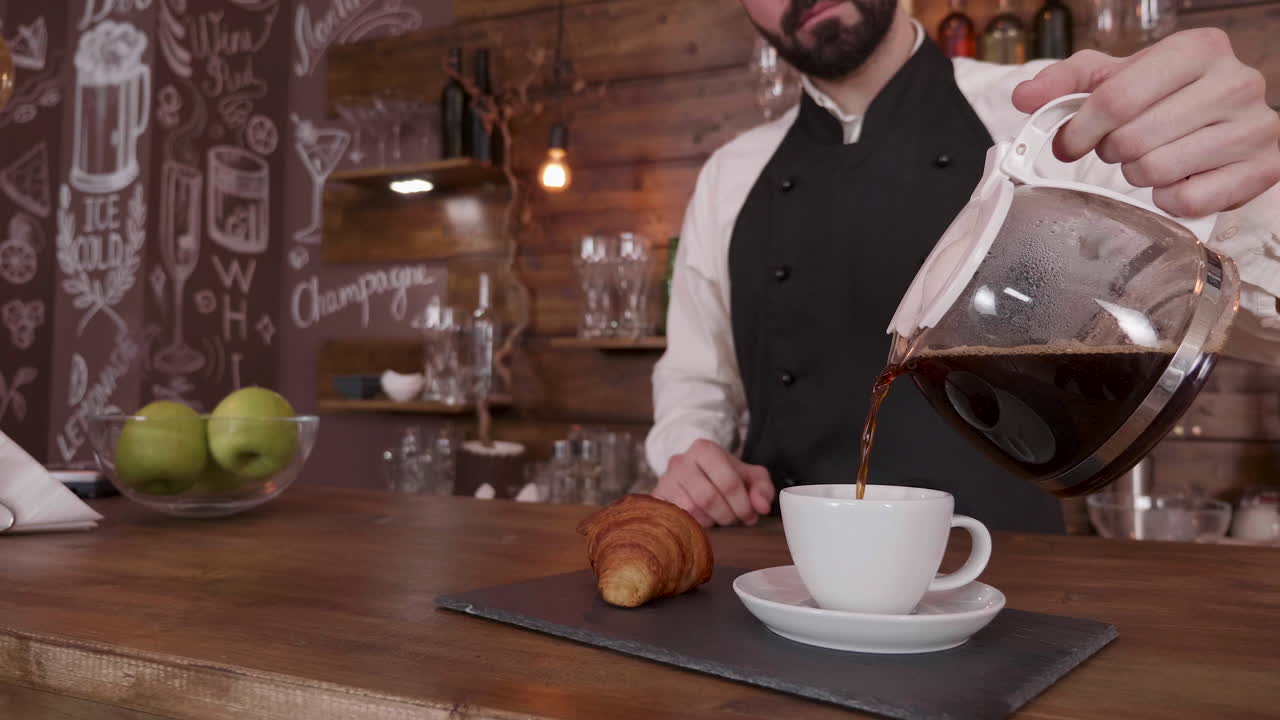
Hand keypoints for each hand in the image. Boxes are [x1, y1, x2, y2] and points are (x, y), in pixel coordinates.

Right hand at [652, 439, 774, 527]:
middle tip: (736, 520)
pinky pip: (676, 518)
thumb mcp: (749, 475)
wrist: (692, 471)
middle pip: (708, 497)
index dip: (743, 504)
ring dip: (711, 521)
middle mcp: (681, 461)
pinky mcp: (656, 497)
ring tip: (720, 519)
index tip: (750, 516)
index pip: (728, 481)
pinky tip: (704, 522)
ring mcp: (665, 479)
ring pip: (690, 510)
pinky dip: (693, 525)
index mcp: (705, 449)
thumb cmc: (723, 475)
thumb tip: (762, 507)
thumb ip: (762, 488)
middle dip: (728, 515)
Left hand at [1011, 28, 1279, 217]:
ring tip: (1152, 159)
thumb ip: (1067, 83)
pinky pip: (1187, 201)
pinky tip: (1177, 179)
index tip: (1069, 144)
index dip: (1080, 129)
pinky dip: (1169, 199)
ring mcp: (1255, 127)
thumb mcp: (1119, 77)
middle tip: (1122, 148)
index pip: (1116, 98)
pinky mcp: (1264, 169)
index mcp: (1197, 49)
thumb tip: (1024, 97)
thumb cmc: (1170, 97)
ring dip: (1139, 175)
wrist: (1231, 120)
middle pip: (1133, 139)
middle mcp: (1235, 82)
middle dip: (1113, 152)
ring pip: (1158, 171)